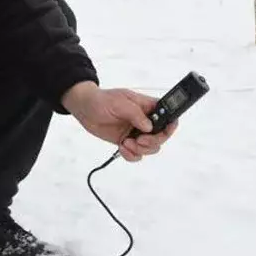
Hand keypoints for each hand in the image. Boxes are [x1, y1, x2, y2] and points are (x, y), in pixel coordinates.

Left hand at [61, 81, 177, 161]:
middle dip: (153, 141)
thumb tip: (149, 126)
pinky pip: (137, 154)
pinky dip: (131, 155)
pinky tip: (122, 148)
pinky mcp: (127, 142)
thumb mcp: (119, 102)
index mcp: (147, 107)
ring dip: (141, 149)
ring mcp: (136, 133)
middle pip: (161, 136)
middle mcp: (145, 121)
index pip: (168, 115)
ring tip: (126, 143)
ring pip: (151, 148)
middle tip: (139, 140)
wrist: (84, 109)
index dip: (171, 124)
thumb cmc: (102, 100)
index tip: (165, 131)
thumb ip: (135, 113)